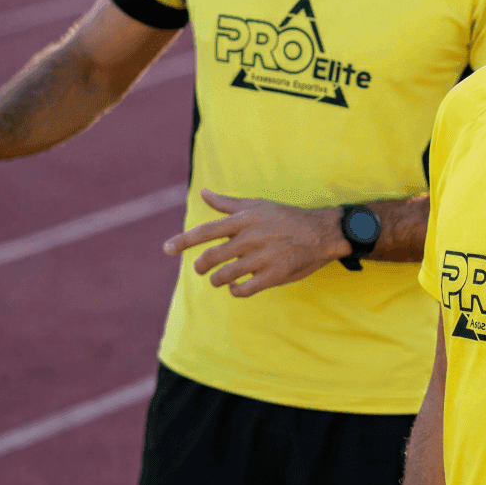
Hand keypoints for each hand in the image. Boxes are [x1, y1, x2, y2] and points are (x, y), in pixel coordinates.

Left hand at [162, 189, 349, 296]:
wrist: (320, 233)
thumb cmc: (285, 217)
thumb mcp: (256, 205)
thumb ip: (227, 203)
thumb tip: (203, 193)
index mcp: (243, 220)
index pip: (205, 231)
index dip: (182, 241)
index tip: (165, 248)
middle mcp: (250, 238)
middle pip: (212, 257)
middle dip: (201, 266)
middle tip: (200, 269)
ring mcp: (262, 258)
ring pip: (226, 275)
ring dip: (218, 279)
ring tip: (218, 279)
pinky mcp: (273, 275)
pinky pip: (244, 289)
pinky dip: (235, 291)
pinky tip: (236, 288)